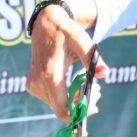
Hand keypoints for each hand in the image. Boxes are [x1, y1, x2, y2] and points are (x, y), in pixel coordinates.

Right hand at [26, 1, 106, 120]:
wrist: (46, 23)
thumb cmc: (66, 31)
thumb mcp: (81, 41)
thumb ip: (92, 58)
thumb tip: (104, 73)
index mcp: (50, 75)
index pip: (64, 110)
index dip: (80, 113)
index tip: (95, 105)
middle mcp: (38, 84)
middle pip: (63, 110)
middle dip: (82, 105)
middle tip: (97, 90)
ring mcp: (33, 86)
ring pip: (58, 107)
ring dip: (75, 101)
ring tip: (88, 84)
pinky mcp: (32, 86)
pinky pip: (53, 100)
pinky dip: (66, 97)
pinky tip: (75, 83)